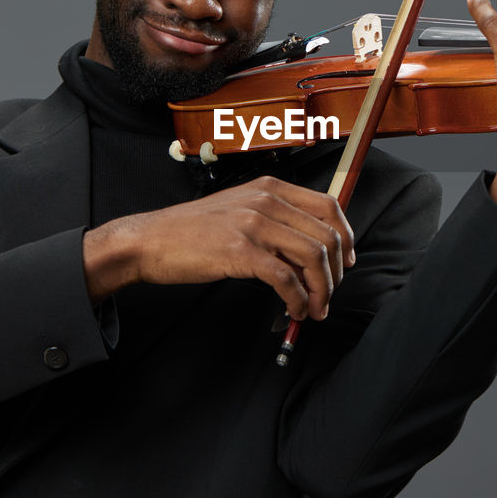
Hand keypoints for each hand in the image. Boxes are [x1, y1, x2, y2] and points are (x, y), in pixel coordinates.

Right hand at [82, 176, 354, 319]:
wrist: (151, 241)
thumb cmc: (193, 231)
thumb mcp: (240, 211)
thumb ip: (276, 223)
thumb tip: (310, 253)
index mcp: (270, 188)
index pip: (328, 206)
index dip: (345, 237)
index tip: (346, 262)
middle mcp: (266, 200)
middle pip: (326, 236)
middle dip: (335, 273)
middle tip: (328, 295)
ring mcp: (253, 224)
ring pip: (312, 257)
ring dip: (321, 290)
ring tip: (313, 309)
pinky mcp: (239, 251)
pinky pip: (285, 279)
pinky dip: (297, 299)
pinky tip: (293, 309)